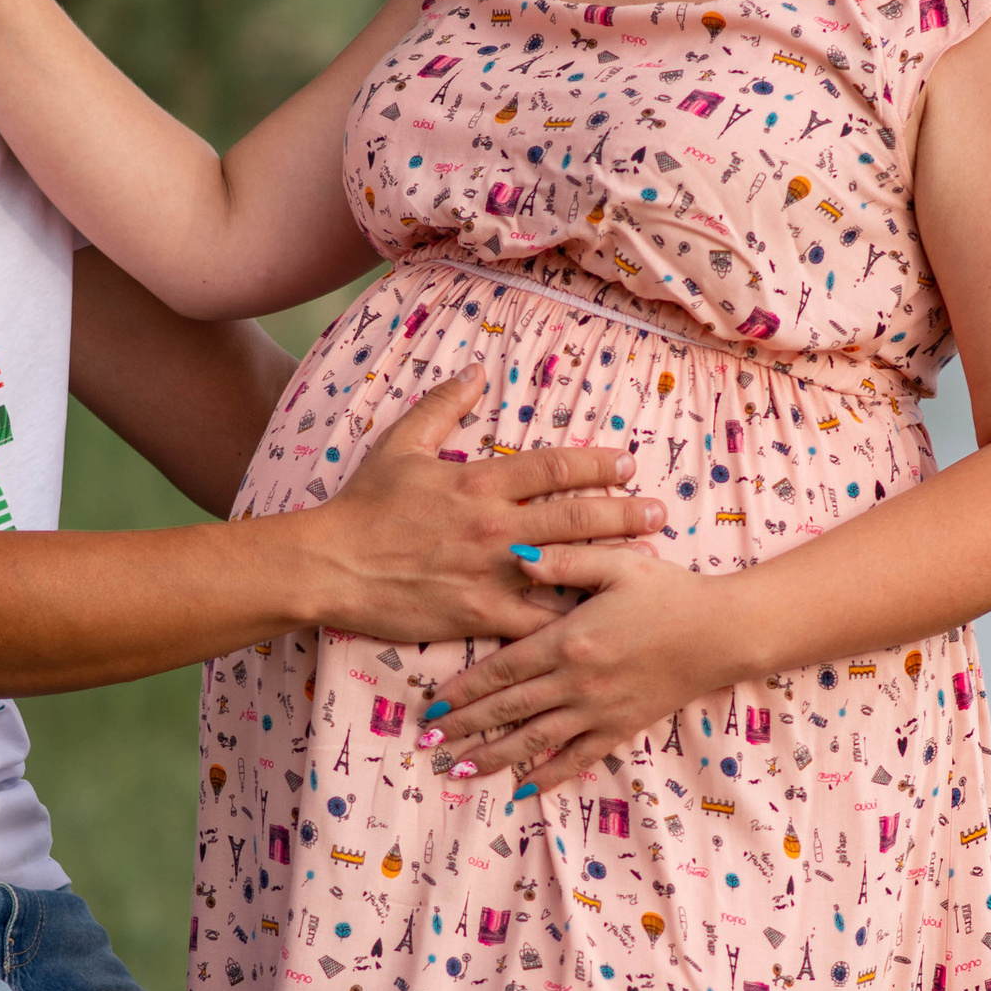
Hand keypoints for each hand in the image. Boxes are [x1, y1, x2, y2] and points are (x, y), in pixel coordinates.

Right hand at [296, 375, 660, 646]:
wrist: (330, 566)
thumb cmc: (363, 506)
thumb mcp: (399, 445)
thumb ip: (442, 407)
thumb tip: (475, 372)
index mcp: (479, 482)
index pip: (554, 466)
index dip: (597, 462)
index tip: (628, 462)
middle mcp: (494, 526)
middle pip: (577, 515)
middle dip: (625, 512)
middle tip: (659, 511)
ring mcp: (491, 573)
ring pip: (568, 566)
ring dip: (613, 562)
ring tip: (650, 560)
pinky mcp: (480, 614)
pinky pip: (537, 618)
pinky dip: (570, 616)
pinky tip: (599, 616)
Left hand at [415, 538, 740, 793]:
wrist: (722, 632)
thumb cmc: (669, 591)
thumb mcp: (617, 565)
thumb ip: (564, 562)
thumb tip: (517, 557)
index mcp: (568, 640)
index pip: (501, 670)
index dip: (462, 690)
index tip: (431, 705)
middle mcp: (577, 682)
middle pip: (508, 709)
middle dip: (464, 728)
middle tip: (428, 743)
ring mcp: (599, 709)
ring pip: (535, 740)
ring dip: (494, 757)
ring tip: (459, 769)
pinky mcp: (622, 727)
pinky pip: (579, 757)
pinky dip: (549, 775)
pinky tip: (524, 787)